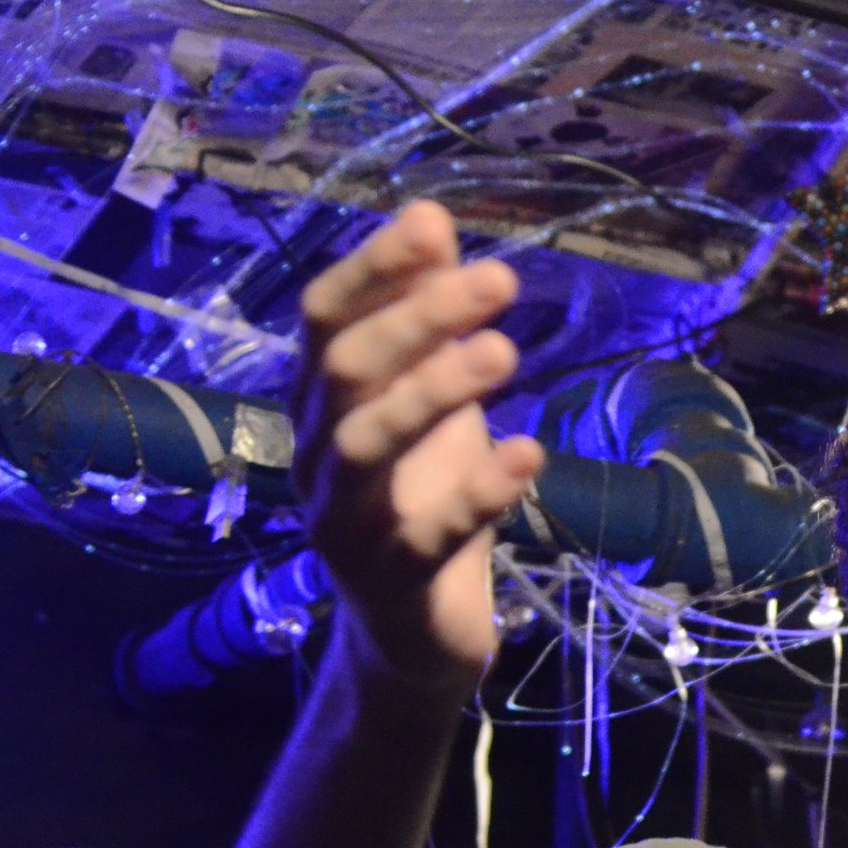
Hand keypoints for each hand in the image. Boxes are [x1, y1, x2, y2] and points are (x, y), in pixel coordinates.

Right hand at [295, 200, 546, 695]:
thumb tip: (428, 215)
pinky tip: (528, 452)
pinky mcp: (389, 580)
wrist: (414, 632)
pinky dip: (480, 491)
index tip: (434, 227)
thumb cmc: (421, 498)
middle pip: (346, 371)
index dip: (373, 269)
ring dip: (437, 392)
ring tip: (505, 354)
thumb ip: (423, 317)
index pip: (324, 318)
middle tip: (502, 282)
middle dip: (418, 320)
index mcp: (322, 404)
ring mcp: (345, 521)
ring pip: (369, 445)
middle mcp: (319, 455)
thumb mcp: (428, 400)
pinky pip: (426, 533)